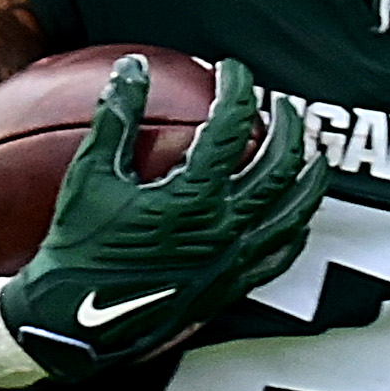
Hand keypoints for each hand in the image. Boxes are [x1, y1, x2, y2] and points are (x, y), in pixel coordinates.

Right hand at [0, 56, 332, 386]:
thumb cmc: (77, 248)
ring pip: (296, 211)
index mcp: (193, 197)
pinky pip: (283, 253)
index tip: (230, 70)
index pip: (232, 127)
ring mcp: (236, 260)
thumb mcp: (89, 177)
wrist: (77, 324)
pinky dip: (297, 225)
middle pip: (281, 165)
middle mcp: (226, 229)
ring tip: (312, 152)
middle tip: (282, 105)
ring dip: (309, 176)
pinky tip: (297, 214)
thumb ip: (115, 118)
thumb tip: (132, 66)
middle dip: (288, 126)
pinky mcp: (235, 286)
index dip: (236, 89)